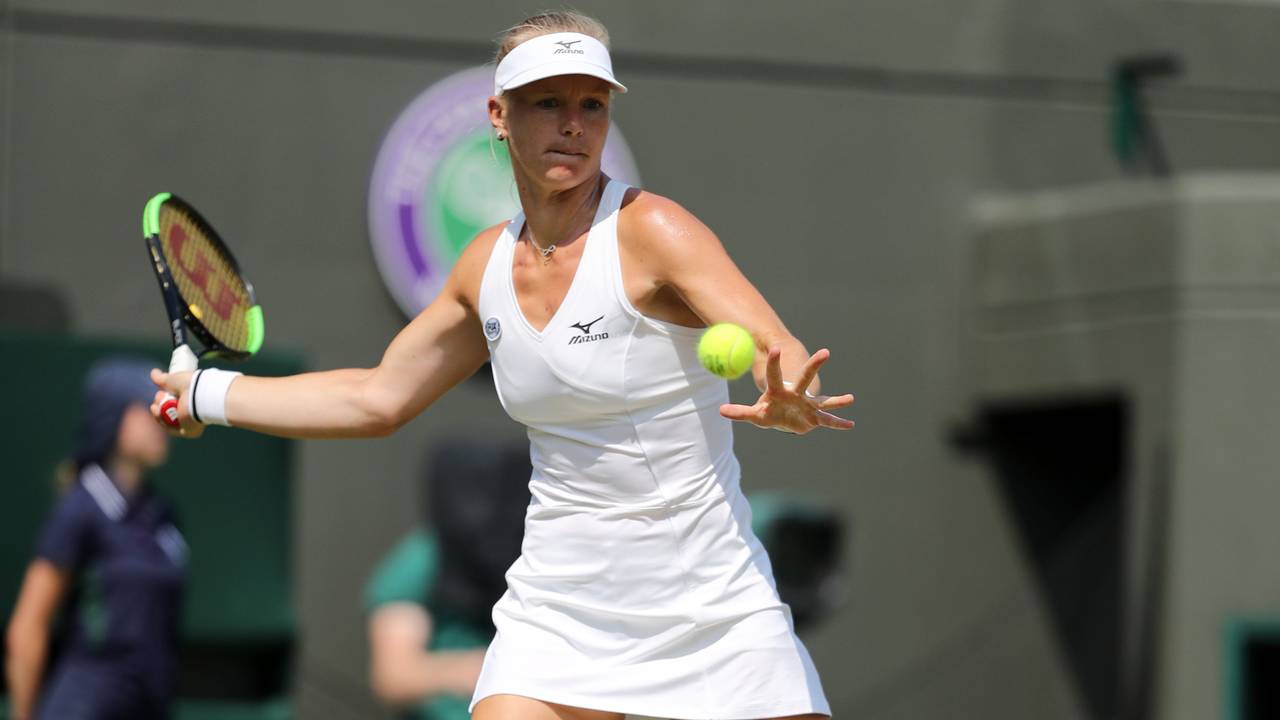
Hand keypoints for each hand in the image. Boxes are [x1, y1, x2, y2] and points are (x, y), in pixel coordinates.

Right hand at [149, 368, 204, 438]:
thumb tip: (154, 372)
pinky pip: (171, 429)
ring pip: (168, 421)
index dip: (163, 398)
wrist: (200, 393)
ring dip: (158, 413)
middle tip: (159, 397)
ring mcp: (191, 422)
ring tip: (156, 406)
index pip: (173, 402)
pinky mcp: (189, 431)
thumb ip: (163, 378)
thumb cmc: (191, 384)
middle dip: (159, 404)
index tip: (160, 392)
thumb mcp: (173, 380)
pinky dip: (162, 421)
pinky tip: (157, 412)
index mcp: (190, 400)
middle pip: (169, 412)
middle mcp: (192, 411)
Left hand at [719, 346, 853, 433]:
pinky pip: (828, 420)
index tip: (776, 348)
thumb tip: (721, 410)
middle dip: (814, 366)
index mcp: (779, 391)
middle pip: (805, 378)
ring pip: (823, 400)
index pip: (775, 374)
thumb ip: (740, 412)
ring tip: (851, 398)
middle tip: (826, 352)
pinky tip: (851, 424)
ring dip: (836, 400)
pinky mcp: (815, 416)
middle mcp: (796, 394)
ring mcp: (808, 404)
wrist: (784, 416)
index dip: (774, 362)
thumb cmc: (769, 412)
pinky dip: (838, 423)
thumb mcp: (755, 414)